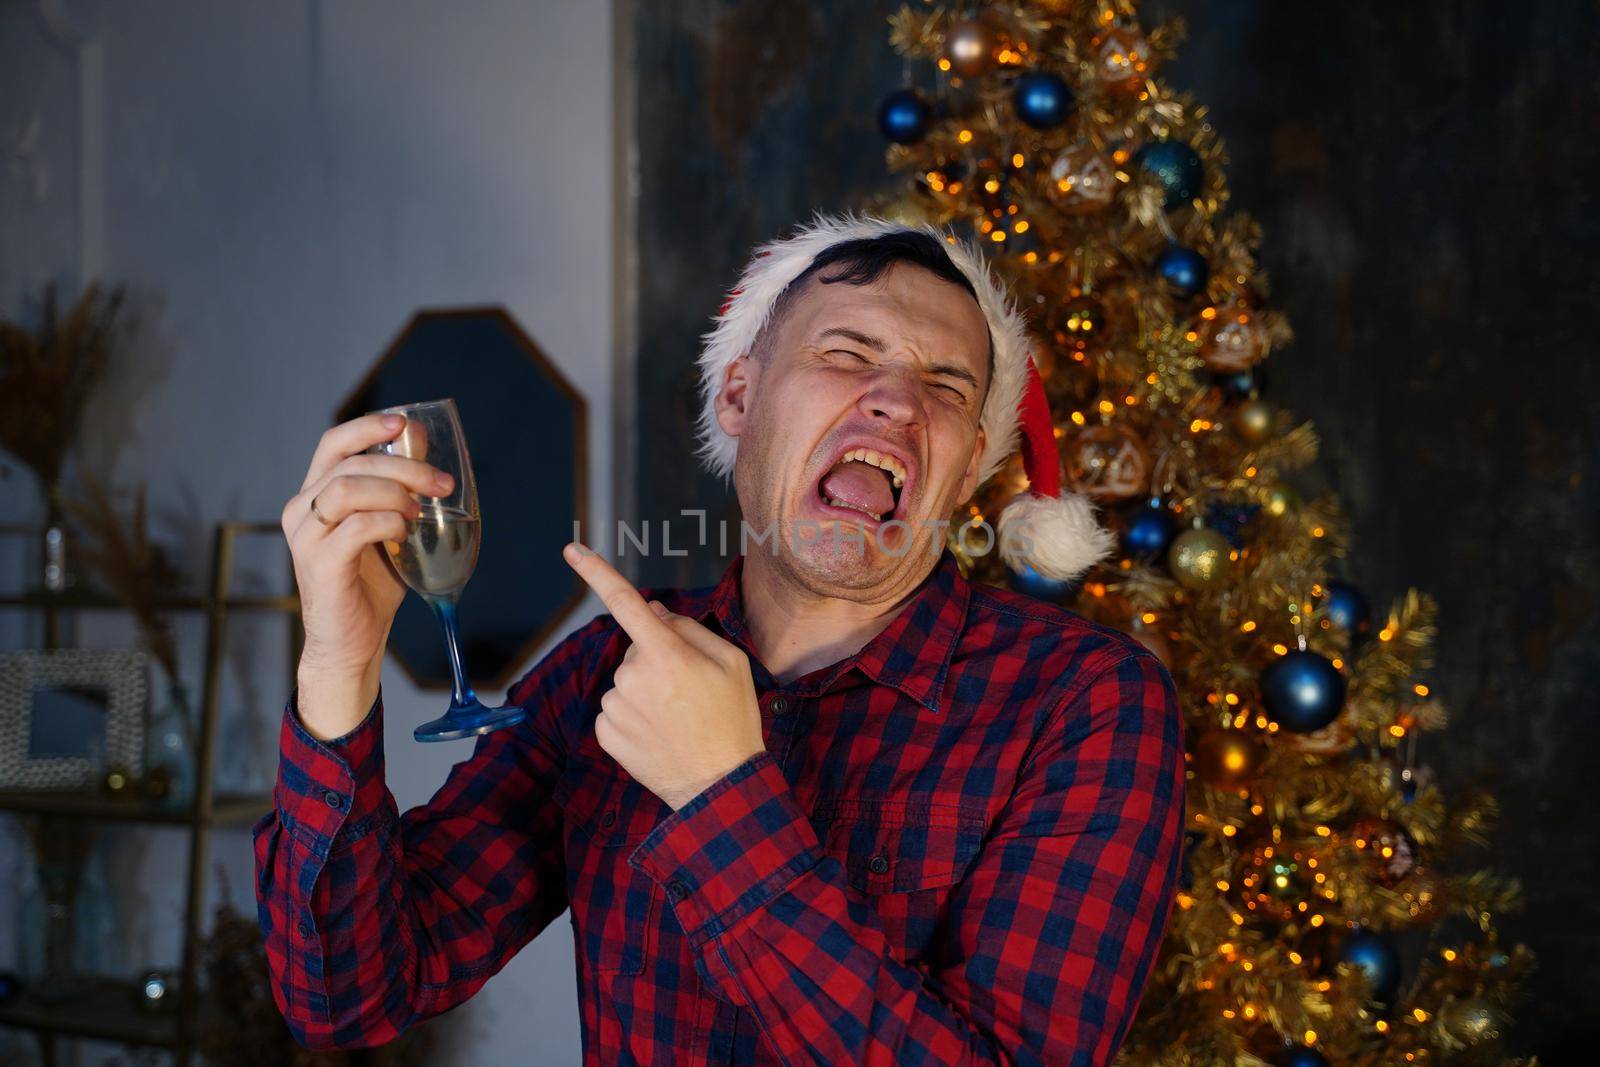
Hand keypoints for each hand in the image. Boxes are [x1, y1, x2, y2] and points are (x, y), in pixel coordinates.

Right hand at [282, 412, 455, 737]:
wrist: (352, 642)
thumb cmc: (371, 585)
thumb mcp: (390, 529)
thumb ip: (399, 492)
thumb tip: (423, 448)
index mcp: (316, 496)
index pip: (333, 444)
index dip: (367, 427)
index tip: (404, 423)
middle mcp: (302, 510)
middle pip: (347, 463)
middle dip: (401, 464)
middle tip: (439, 482)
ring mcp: (306, 537)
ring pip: (345, 488)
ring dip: (392, 491)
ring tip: (417, 511)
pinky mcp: (318, 564)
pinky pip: (353, 527)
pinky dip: (385, 522)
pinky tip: (402, 533)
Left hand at [563, 542, 765, 810]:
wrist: (719, 787)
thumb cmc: (732, 721)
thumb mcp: (731, 664)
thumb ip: (690, 629)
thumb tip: (655, 612)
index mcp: (667, 655)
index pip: (626, 603)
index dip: (596, 572)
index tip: (572, 549)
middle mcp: (633, 678)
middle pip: (636, 650)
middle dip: (657, 660)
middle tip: (690, 693)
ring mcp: (615, 708)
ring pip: (625, 682)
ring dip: (646, 692)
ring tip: (678, 719)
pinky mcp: (605, 734)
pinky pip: (615, 710)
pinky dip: (634, 717)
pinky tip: (658, 734)